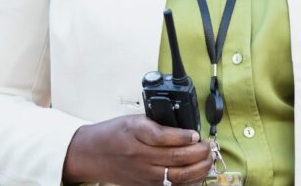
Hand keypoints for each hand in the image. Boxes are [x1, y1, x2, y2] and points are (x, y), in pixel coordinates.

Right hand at [62, 115, 211, 185]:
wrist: (91, 154)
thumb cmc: (113, 134)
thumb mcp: (134, 120)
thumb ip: (158, 125)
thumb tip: (186, 131)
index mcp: (139, 136)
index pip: (167, 138)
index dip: (186, 136)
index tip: (197, 134)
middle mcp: (142, 158)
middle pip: (178, 159)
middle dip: (200, 153)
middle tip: (209, 146)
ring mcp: (145, 175)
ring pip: (179, 176)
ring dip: (199, 169)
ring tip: (208, 160)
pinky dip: (188, 182)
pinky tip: (197, 174)